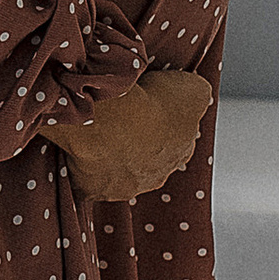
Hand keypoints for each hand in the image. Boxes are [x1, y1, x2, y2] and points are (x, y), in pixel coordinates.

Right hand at [39, 67, 211, 201]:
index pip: (180, 141)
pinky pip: (87, 177)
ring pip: (117, 170)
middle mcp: (154, 177)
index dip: (167, 123)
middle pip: (147, 159)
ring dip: (110, 155)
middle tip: (124, 118)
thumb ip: (197, 95)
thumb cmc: (152, 106)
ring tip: (100, 129)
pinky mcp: (91, 189)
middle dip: (138, 142)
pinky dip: (84, 164)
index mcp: (181, 154)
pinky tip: (81, 146)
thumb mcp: (193, 89)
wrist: (110, 121)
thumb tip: (194, 94)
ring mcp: (121, 187)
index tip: (154, 108)